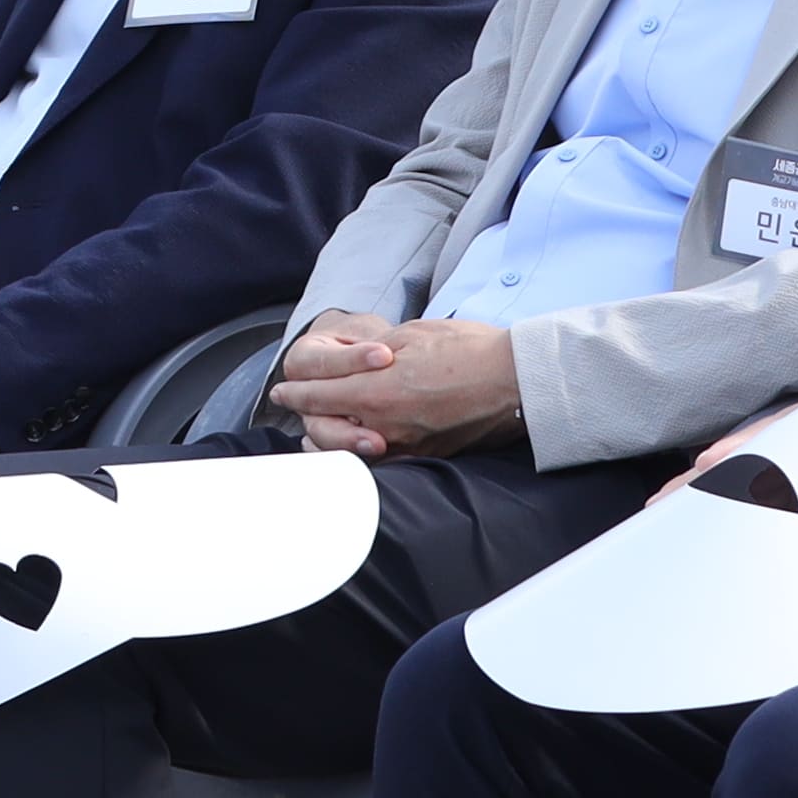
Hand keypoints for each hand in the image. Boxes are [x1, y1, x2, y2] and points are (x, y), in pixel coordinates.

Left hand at [259, 309, 518, 460]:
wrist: (515, 380)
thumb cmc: (468, 349)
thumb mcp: (411, 335)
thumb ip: (372, 353)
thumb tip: (352, 361)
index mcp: (376, 391)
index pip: (317, 396)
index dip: (295, 393)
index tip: (282, 391)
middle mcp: (385, 425)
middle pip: (325, 430)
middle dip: (306, 418)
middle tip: (295, 409)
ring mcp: (406, 445)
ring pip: (350, 452)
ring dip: (329, 441)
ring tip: (317, 432)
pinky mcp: (427, 455)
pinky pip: (383, 462)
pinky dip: (362, 455)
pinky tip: (359, 445)